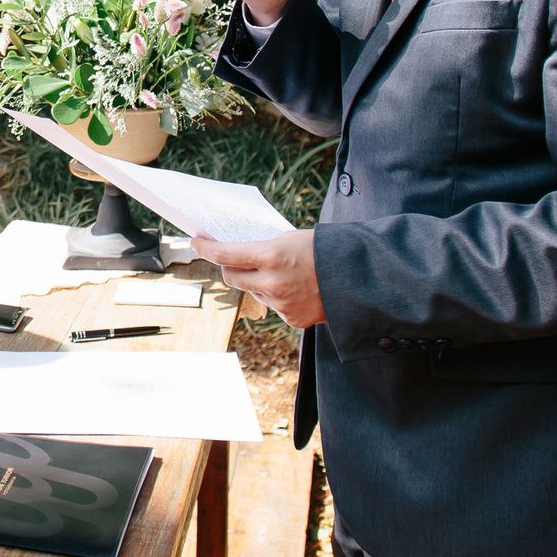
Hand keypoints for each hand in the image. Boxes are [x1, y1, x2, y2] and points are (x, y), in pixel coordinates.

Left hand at [192, 230, 324, 328]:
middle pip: (232, 277)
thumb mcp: (290, 239)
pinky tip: (295, 288)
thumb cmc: (325, 250)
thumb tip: (238, 251)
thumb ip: (263, 248)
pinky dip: (277, 296)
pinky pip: (273, 305)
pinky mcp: (291, 318)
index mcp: (270, 257)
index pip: (225, 254)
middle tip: (231, 258)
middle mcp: (272, 283)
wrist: (359, 277)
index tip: (197, 242)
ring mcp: (281, 304)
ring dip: (257, 282)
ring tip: (281, 272)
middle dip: (229, 267)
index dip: (206, 248)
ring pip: (253, 292)